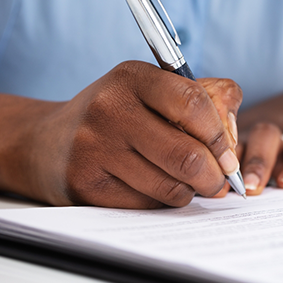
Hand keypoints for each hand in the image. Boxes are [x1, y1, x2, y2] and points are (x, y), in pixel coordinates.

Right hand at [0, 61, 241, 207]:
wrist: (49, 142)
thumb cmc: (120, 114)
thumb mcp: (156, 90)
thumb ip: (207, 98)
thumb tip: (233, 139)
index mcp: (133, 77)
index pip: (193, 103)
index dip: (221, 136)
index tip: (229, 156)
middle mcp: (110, 108)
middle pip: (188, 155)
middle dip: (215, 176)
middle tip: (219, 181)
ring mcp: (95, 148)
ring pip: (172, 186)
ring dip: (191, 191)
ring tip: (187, 182)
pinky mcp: (87, 185)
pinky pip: (148, 205)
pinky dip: (163, 201)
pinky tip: (156, 188)